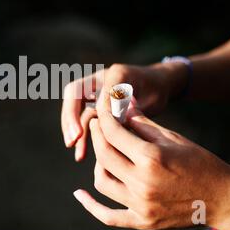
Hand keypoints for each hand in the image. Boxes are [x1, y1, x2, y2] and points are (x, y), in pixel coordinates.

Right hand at [61, 63, 182, 160]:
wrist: (158, 86)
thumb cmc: (157, 91)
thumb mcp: (151, 98)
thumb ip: (131, 106)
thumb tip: (112, 116)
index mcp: (116, 74)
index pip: (94, 88)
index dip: (93, 109)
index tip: (93, 131)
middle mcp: (100, 79)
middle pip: (74, 95)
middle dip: (71, 119)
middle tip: (73, 140)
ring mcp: (94, 91)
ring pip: (76, 110)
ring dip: (75, 131)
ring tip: (79, 155)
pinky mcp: (94, 104)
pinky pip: (84, 119)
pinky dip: (83, 136)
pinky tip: (82, 154)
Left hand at [73, 92, 229, 229]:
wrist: (222, 197)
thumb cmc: (200, 162)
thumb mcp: (172, 138)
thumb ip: (142, 123)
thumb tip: (120, 105)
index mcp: (152, 158)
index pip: (114, 134)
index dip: (104, 119)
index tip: (100, 111)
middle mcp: (143, 182)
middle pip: (104, 155)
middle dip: (97, 135)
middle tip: (97, 126)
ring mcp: (141, 205)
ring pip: (102, 181)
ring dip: (98, 164)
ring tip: (105, 153)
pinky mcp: (142, 221)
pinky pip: (108, 216)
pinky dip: (91, 205)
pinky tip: (80, 194)